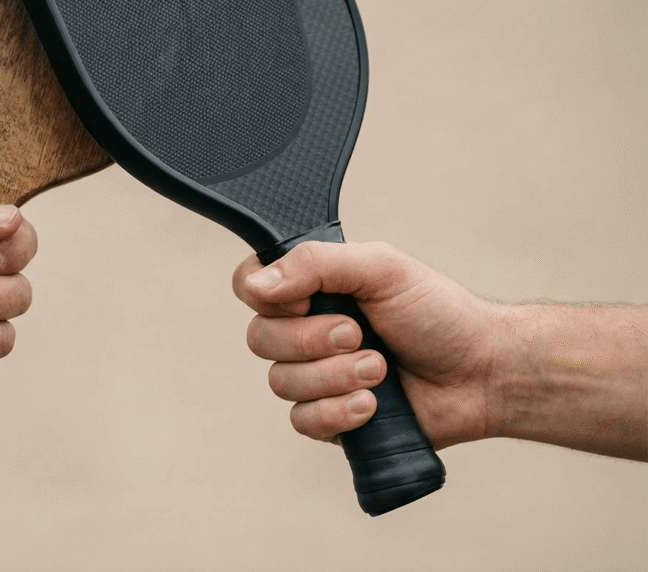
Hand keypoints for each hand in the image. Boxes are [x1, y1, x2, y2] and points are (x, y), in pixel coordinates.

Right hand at [233, 241, 499, 449]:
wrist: (482, 373)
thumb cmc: (439, 314)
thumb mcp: (382, 268)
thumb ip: (316, 264)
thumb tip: (257, 284)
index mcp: (312, 288)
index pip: (249, 285)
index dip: (267, 296)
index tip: (307, 299)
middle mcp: (305, 330)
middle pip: (259, 338)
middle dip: (312, 341)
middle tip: (360, 334)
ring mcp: (314, 376)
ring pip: (281, 382)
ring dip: (334, 377)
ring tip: (380, 370)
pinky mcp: (329, 418)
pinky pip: (302, 420)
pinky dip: (339, 411)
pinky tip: (373, 404)